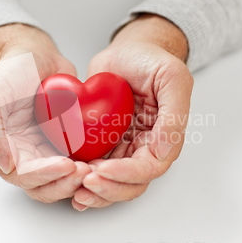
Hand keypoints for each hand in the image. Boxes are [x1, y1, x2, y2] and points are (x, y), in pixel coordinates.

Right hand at [0, 24, 90, 202]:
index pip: (25, 176)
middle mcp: (25, 156)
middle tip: (86, 172)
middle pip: (44, 186)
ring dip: (77, 180)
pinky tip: (102, 162)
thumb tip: (4, 165)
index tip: (66, 165)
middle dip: (65, 183)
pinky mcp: (66, 144)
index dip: (45, 175)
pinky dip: (88, 167)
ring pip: (62, 180)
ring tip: (95, 169)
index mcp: (4, 151)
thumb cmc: (10, 73)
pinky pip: (78, 163)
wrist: (36, 56)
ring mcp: (46, 151)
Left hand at [72, 14, 193, 209]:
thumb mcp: (171, 78)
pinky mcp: (101, 142)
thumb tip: (163, 152)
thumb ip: (173, 115)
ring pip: (111, 181)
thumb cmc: (151, 60)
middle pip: (130, 184)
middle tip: (85, 184)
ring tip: (75, 189)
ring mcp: (122, 147)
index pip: (149, 168)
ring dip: (95, 191)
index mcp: (164, 137)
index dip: (127, 175)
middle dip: (108, 189)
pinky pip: (93, 165)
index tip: (103, 170)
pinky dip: (81, 177)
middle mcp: (143, 147)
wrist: (127, 51)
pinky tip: (68, 179)